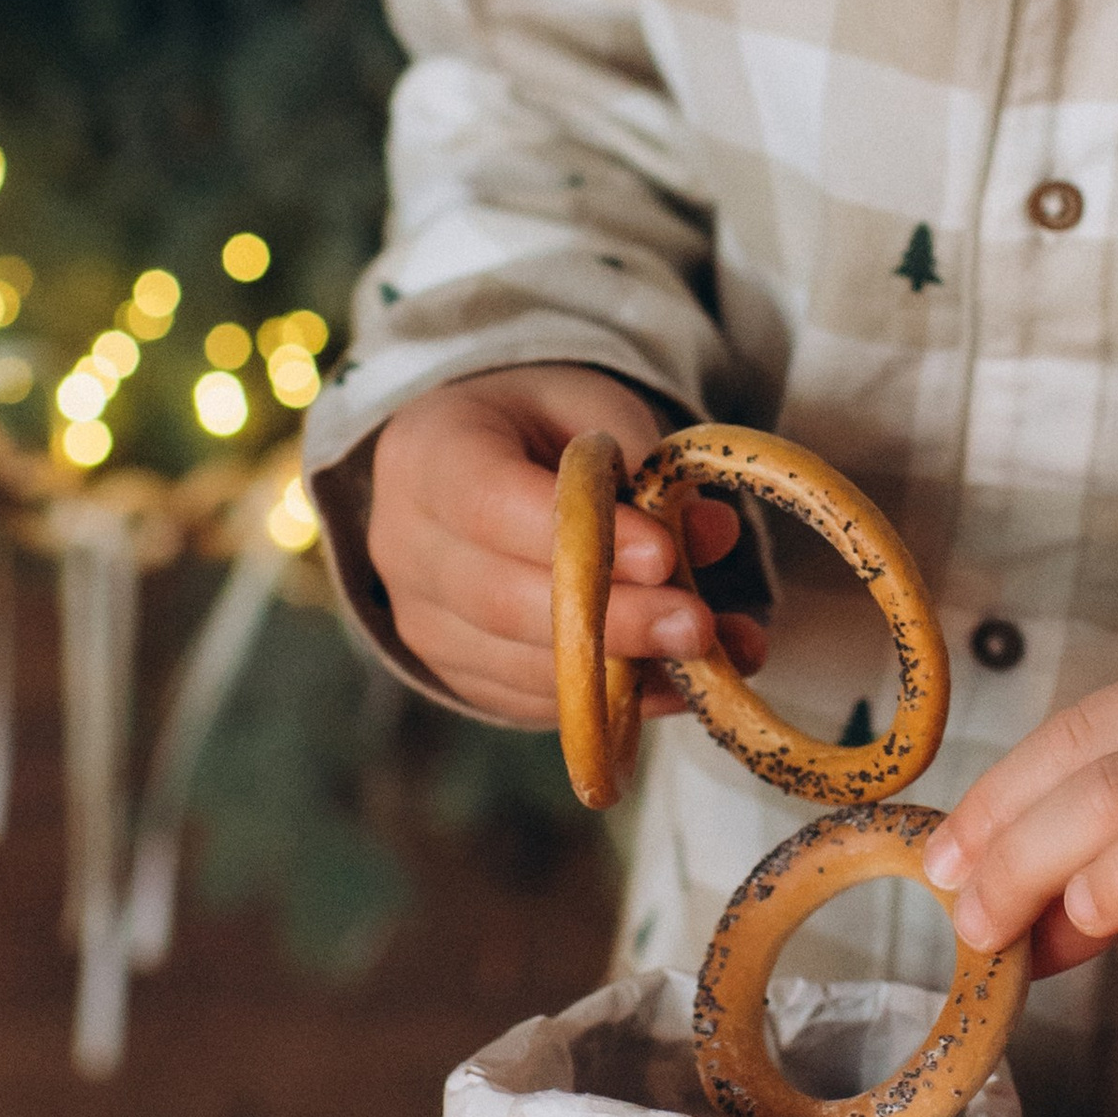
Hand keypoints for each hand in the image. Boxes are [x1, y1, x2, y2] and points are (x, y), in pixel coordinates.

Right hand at [367, 365, 766, 727]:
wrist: (479, 464)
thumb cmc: (541, 428)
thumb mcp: (593, 414)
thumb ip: (644, 467)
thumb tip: (711, 534)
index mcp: (427, 453)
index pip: (488, 504)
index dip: (576, 538)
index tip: (662, 555)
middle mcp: (403, 544)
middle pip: (500, 600)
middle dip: (612, 621)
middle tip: (698, 625)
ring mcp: (421, 619)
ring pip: (517, 666)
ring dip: (622, 674)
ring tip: (714, 657)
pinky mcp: (455, 672)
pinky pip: (531, 701)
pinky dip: (612, 702)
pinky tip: (681, 685)